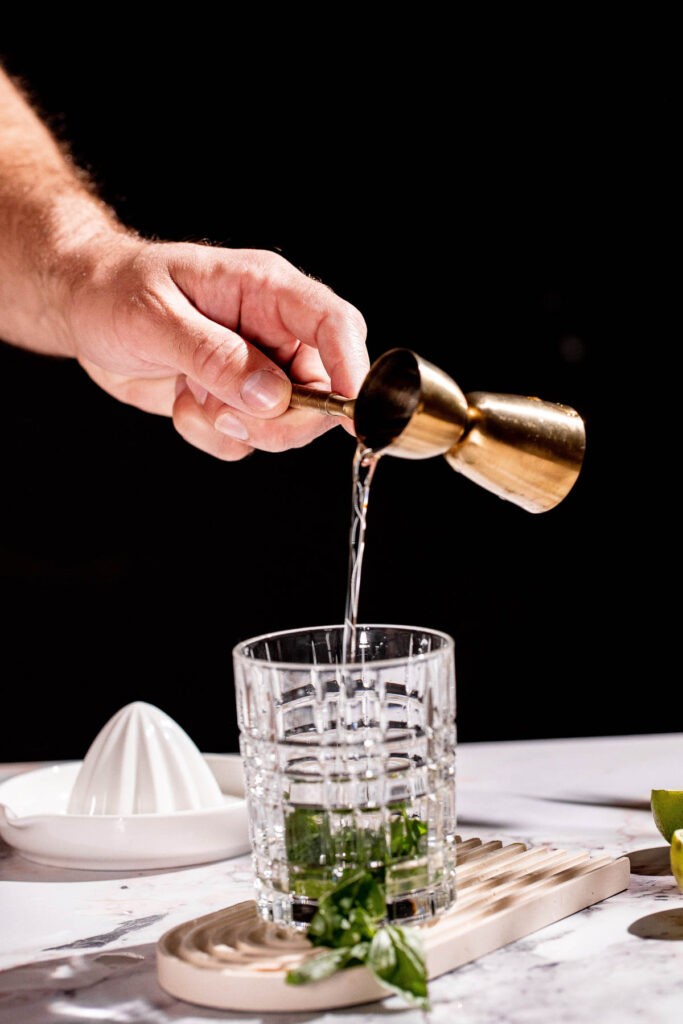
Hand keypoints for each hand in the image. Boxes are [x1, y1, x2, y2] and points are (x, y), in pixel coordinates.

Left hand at [67, 236, 368, 459]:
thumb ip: (214, 356)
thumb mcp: (154, 317)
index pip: (335, 325)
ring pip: (289, 424)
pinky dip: (214, 435)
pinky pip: (250, 439)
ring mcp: (259, 369)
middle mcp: (273, 331)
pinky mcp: (238, 400)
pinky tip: (183, 401)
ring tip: (191, 395)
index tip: (350, 414)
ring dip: (239, 427)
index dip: (353, 370)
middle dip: (281, 419)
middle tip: (226, 412)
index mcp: (266, 290)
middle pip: (323, 390)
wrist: (80, 309)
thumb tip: (271, 395)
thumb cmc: (112, 290)